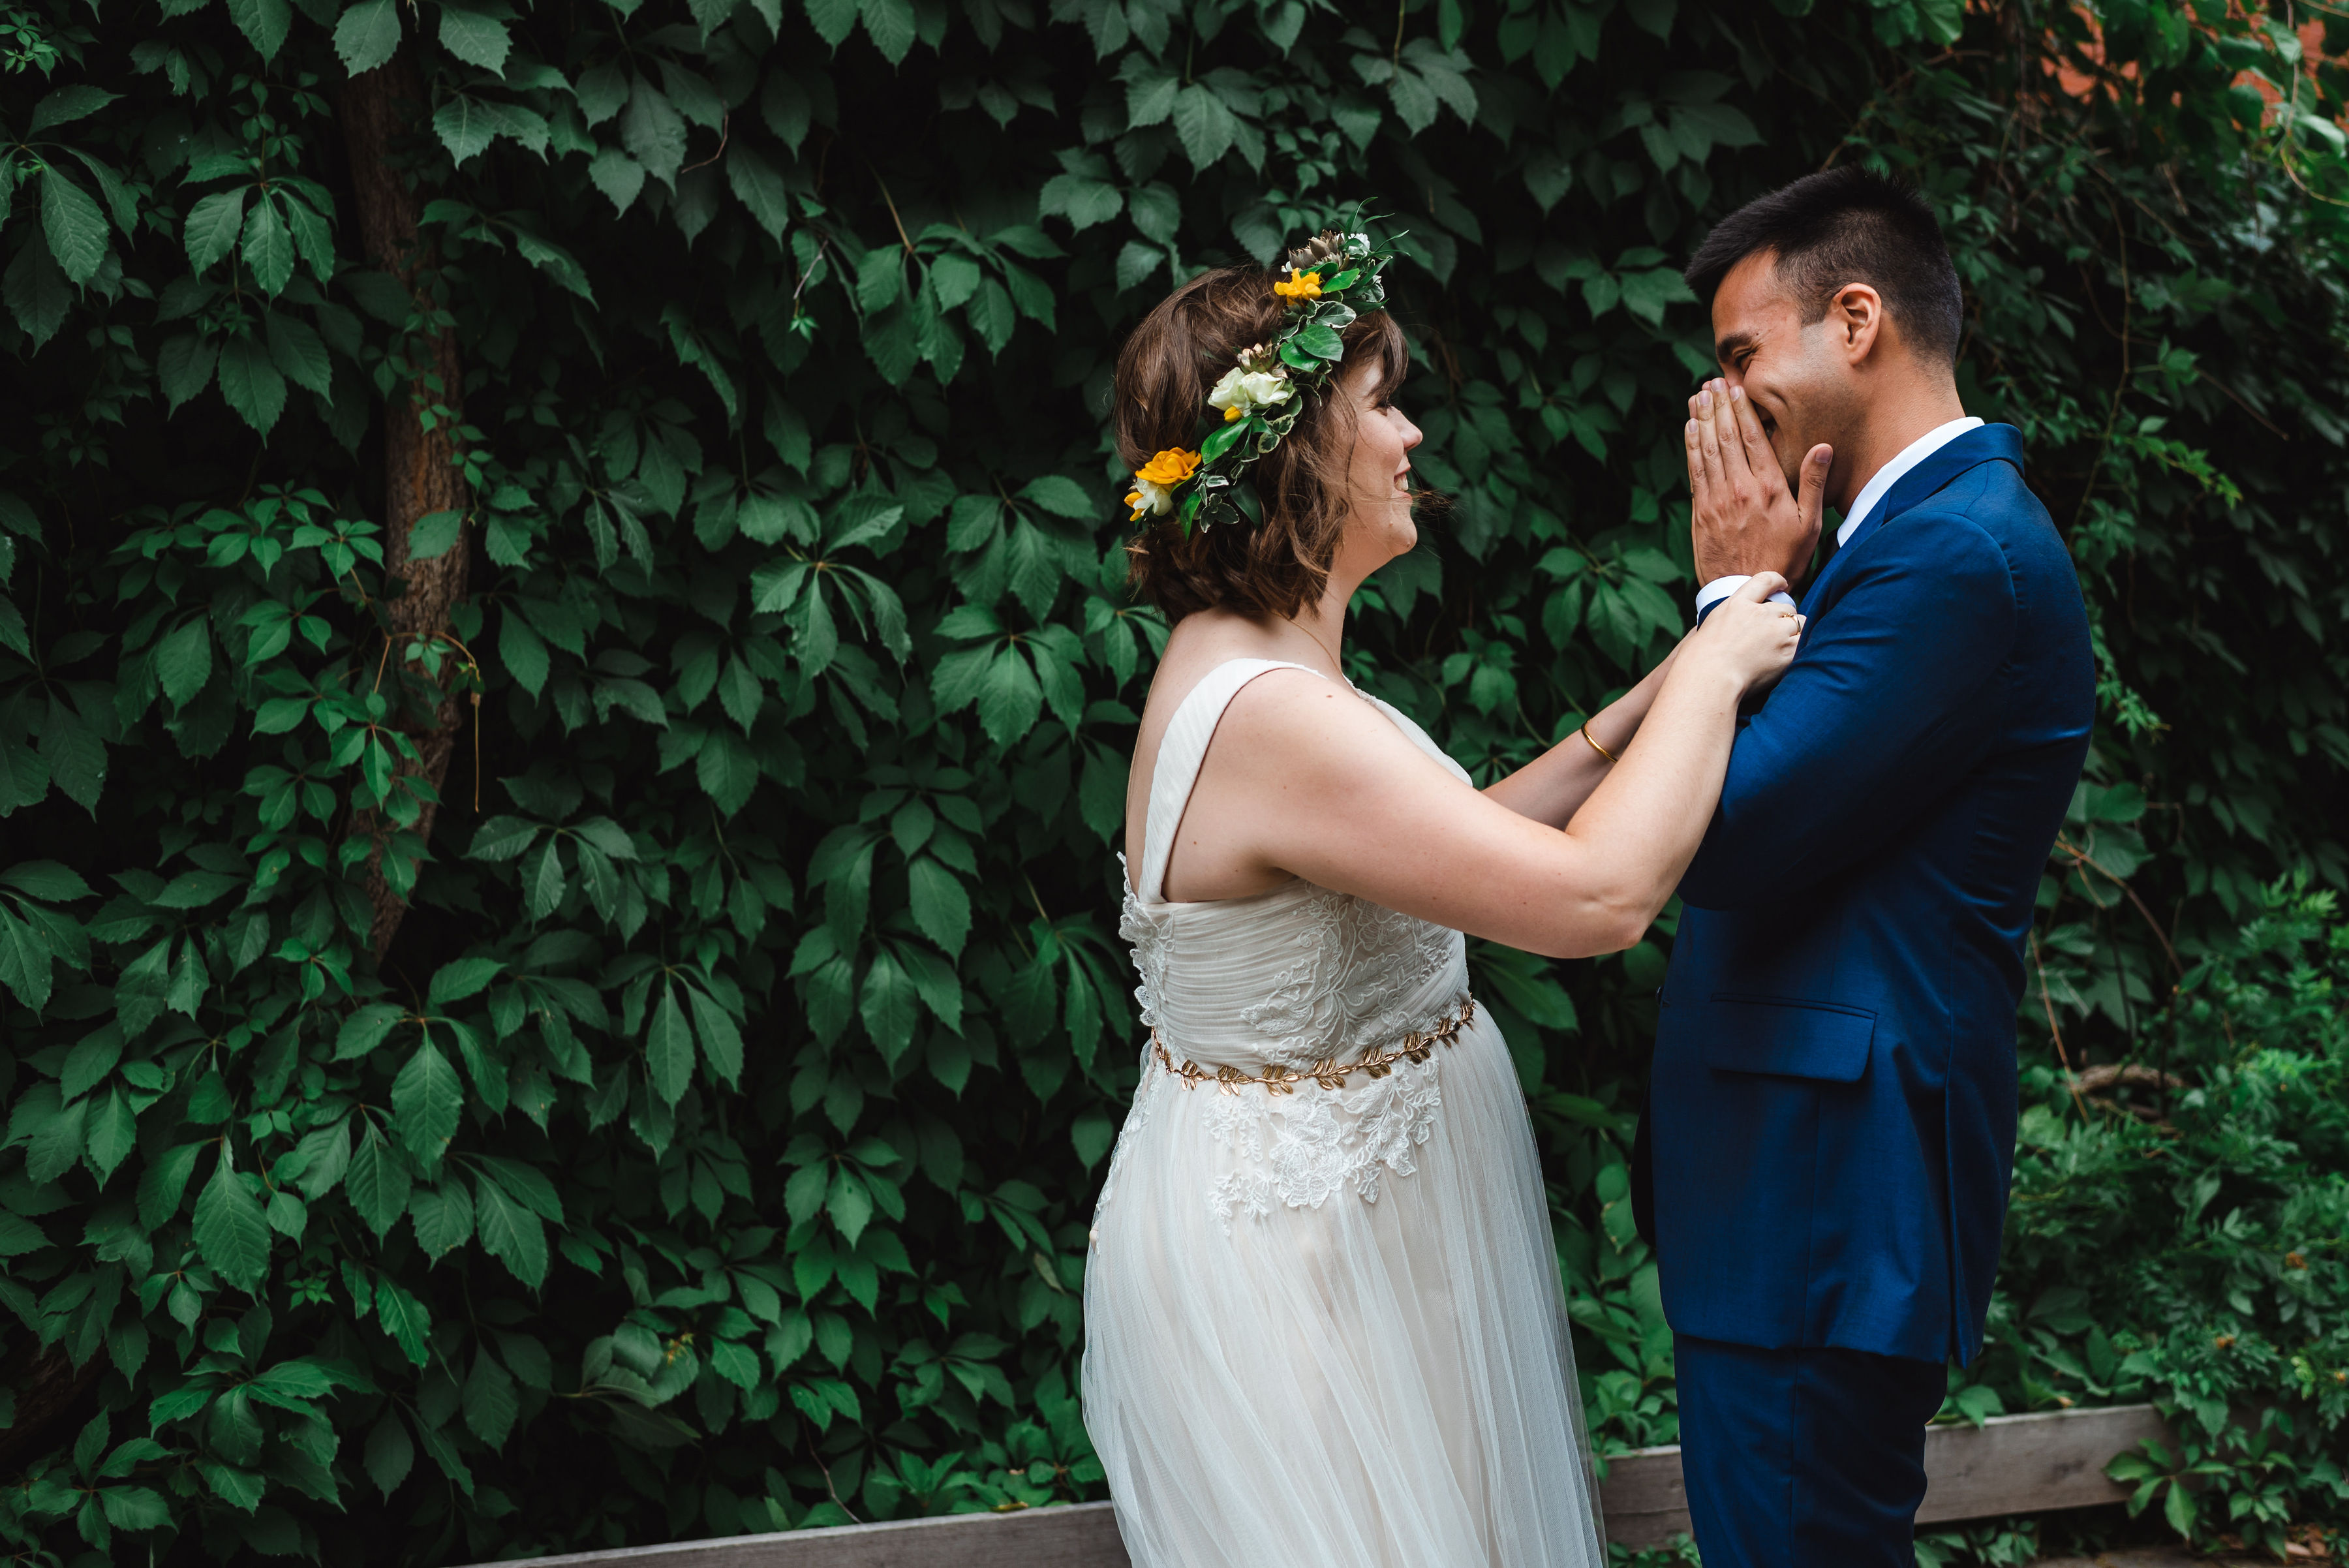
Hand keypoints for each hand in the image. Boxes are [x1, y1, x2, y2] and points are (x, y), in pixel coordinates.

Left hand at [1686, 379, 1831, 584]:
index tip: (1734, 387)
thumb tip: (1823, 447)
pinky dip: (1691, 447)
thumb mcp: (1810, 523)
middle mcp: (1740, 488)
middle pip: (1726, 437)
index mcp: (1769, 487)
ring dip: (1701, 420)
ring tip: (1697, 397)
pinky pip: (1694, 471)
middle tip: (1711, 383)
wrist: (1747, 589)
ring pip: (1706, 450)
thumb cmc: (1785, 557)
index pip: (1752, 437)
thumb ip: (1813, 483)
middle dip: (1718, 407)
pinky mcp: (1700, 512)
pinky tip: (1690, 429)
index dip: (1741, 409)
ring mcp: (1717, 500)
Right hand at [1688, 572, 1802, 694]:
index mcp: (1737, 604)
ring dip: (1794, 632)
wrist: (1710, 678)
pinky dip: (1799, 649)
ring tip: (1784, 646)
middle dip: (1784, 618)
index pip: (1764, 581)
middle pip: (1786, 607)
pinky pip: (1803, 644)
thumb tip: (1725, 627)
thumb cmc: (1698, 660)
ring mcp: (1775, 631)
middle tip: (1777, 633)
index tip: (1782, 584)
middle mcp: (1760, 614)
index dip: (1777, 581)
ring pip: (1799, 623)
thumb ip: (1721, 624)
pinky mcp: (1787, 652)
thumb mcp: (1703, 630)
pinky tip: (1790, 657)